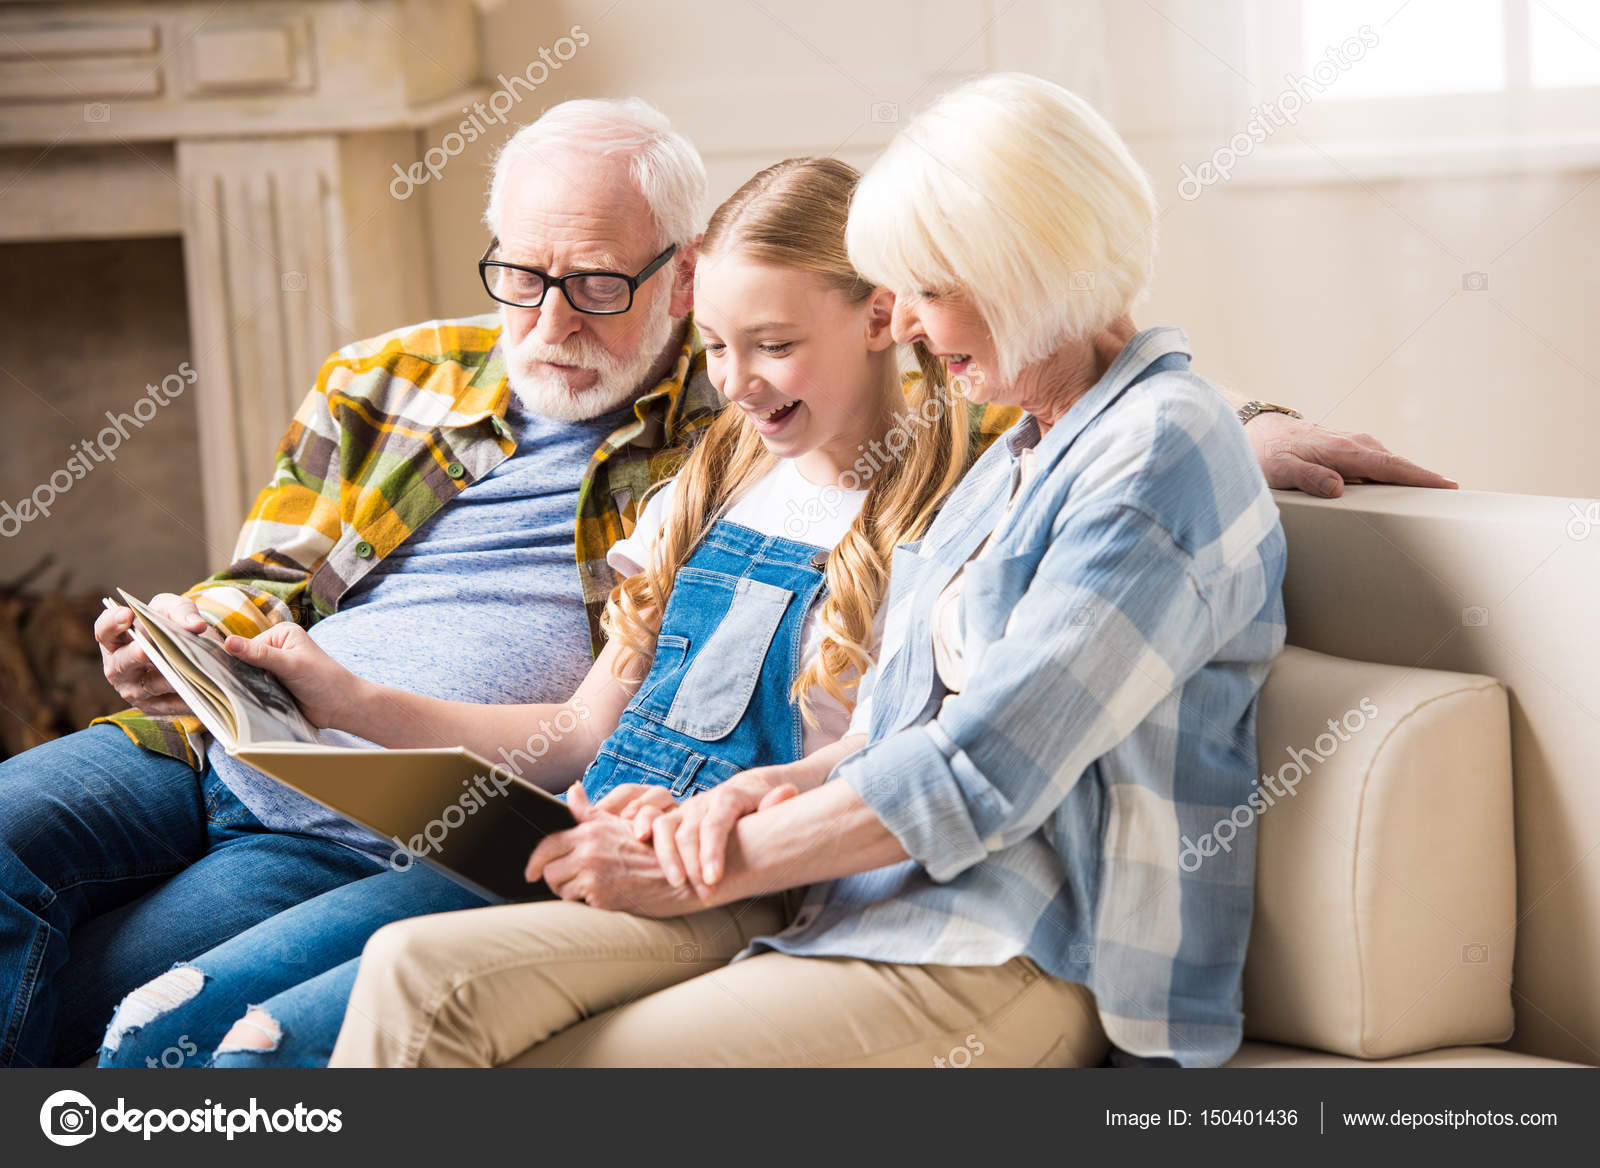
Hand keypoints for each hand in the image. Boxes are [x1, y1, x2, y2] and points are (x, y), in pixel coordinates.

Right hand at [96, 593, 209, 714]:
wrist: (188, 652)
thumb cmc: (170, 625)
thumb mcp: (174, 609)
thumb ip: (182, 610)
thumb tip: (196, 625)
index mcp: (116, 640)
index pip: (104, 631)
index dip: (111, 623)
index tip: (127, 614)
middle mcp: (119, 668)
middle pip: (122, 663)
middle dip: (135, 656)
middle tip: (146, 650)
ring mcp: (135, 691)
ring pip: (150, 685)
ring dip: (168, 677)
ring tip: (185, 668)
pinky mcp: (155, 707)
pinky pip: (171, 704)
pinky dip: (186, 696)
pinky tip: (202, 689)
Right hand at [223, 623, 355, 727]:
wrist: (342, 707)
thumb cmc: (323, 680)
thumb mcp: (290, 664)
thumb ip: (260, 655)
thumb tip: (228, 642)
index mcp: (281, 634)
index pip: (247, 646)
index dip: (238, 661)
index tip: (232, 675)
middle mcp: (277, 648)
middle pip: (246, 662)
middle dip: (244, 675)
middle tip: (243, 688)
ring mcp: (276, 668)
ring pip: (250, 677)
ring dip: (249, 687)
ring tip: (250, 697)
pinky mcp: (277, 686)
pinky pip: (257, 689)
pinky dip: (254, 696)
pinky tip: (251, 702)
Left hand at [525, 785, 704, 915]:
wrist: (676, 875)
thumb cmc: (648, 849)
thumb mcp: (619, 823)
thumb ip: (589, 811)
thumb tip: (573, 789)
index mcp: (590, 831)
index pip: (548, 846)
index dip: (535, 862)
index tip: (531, 873)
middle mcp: (588, 850)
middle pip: (548, 870)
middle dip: (555, 878)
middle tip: (567, 881)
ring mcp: (593, 874)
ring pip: (560, 889)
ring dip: (570, 891)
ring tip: (592, 887)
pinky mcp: (600, 896)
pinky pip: (578, 902)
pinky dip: (586, 901)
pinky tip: (604, 894)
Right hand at [648, 768, 799, 891]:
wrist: (751, 789)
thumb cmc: (765, 805)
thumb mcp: (777, 803)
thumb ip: (778, 802)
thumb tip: (786, 793)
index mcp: (729, 798)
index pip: (716, 824)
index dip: (712, 852)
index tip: (714, 880)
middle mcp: (703, 802)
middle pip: (688, 831)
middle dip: (692, 865)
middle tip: (704, 896)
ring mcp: (685, 809)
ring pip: (663, 824)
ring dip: (666, 855)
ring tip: (676, 882)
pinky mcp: (673, 817)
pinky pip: (648, 814)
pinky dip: (639, 822)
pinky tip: (638, 841)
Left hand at [1245, 412, 1457, 497]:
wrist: (1258, 430)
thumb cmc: (1267, 454)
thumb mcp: (1280, 471)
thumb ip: (1307, 478)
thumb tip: (1338, 488)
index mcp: (1343, 450)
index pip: (1388, 466)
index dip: (1418, 477)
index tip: (1447, 486)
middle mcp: (1355, 444)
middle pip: (1398, 465)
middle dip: (1427, 479)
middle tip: (1456, 498)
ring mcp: (1355, 445)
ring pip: (1390, 464)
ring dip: (1413, 478)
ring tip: (1439, 498)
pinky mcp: (1351, 450)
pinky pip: (1380, 464)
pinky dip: (1396, 474)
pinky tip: (1406, 490)